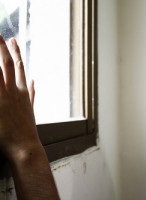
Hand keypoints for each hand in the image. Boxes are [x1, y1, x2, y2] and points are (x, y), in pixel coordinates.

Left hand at [0, 36, 38, 160]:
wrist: (25, 146)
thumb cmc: (27, 129)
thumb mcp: (31, 108)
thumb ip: (32, 93)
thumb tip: (34, 81)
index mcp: (23, 91)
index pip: (19, 67)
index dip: (16, 52)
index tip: (12, 40)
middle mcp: (13, 91)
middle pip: (7, 65)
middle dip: (2, 48)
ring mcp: (4, 98)